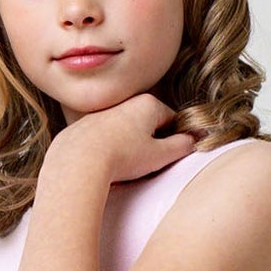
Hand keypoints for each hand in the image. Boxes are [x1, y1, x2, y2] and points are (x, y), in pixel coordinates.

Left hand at [53, 93, 196, 184]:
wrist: (78, 162)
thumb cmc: (122, 157)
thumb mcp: (159, 155)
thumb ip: (181, 146)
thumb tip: (193, 141)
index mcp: (148, 104)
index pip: (171, 119)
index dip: (173, 140)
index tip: (168, 156)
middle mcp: (124, 103)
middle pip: (146, 124)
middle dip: (149, 143)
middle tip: (144, 165)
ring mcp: (101, 114)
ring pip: (122, 131)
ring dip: (127, 147)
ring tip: (122, 167)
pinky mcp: (82, 127)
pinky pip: (101, 139)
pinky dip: (105, 150)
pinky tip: (102, 165)